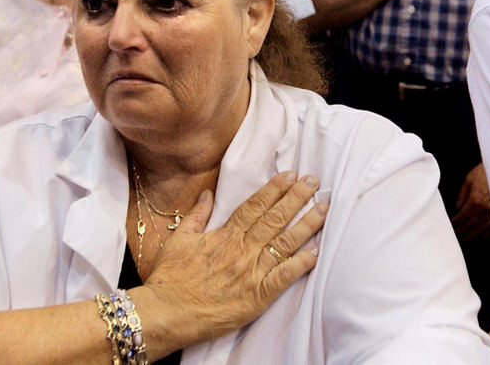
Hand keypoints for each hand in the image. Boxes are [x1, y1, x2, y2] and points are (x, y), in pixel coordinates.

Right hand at [141, 171, 327, 345]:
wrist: (166, 314)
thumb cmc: (169, 278)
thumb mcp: (179, 239)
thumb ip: (197, 215)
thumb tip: (208, 193)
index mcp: (225, 235)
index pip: (255, 206)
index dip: (274, 189)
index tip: (291, 175)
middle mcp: (242, 250)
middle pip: (275, 218)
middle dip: (296, 197)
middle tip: (314, 181)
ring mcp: (252, 273)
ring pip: (285, 243)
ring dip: (306, 224)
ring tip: (323, 209)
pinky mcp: (257, 296)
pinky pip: (284, 277)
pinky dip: (301, 264)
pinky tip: (315, 252)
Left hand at [451, 163, 489, 241]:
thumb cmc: (486, 171)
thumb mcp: (469, 180)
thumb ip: (461, 196)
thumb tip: (458, 208)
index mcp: (475, 201)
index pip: (461, 217)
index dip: (454, 223)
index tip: (449, 226)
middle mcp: (484, 210)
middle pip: (470, 226)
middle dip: (461, 232)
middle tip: (454, 236)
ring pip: (480, 229)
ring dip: (471, 235)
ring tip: (464, 239)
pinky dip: (485, 233)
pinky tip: (481, 236)